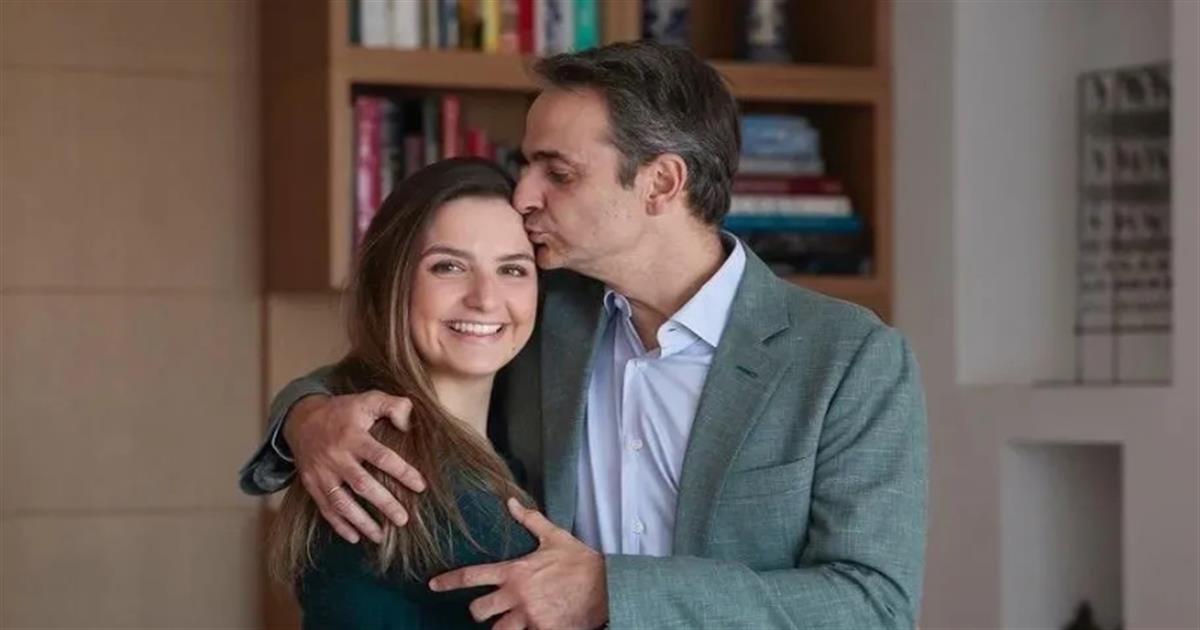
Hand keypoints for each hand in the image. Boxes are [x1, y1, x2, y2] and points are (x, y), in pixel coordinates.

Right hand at [284, 391, 425, 543]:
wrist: (301, 418)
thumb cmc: (343, 411)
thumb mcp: (367, 399)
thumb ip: (393, 405)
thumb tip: (409, 424)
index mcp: (353, 436)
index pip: (381, 456)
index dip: (402, 472)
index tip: (421, 486)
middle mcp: (336, 457)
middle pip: (362, 484)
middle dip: (384, 503)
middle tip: (403, 519)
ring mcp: (322, 473)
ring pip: (341, 502)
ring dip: (361, 521)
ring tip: (381, 536)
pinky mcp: (311, 484)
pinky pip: (325, 508)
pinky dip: (339, 525)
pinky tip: (355, 537)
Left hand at [429, 498, 607, 629]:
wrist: (607, 585)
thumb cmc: (580, 561)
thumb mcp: (554, 537)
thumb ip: (530, 521)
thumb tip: (511, 503)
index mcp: (515, 572)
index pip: (472, 576)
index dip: (448, 582)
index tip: (433, 585)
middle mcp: (517, 595)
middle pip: (478, 611)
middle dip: (480, 612)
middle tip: (489, 609)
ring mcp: (529, 616)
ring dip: (502, 627)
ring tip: (511, 622)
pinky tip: (532, 626)